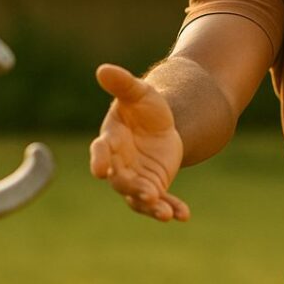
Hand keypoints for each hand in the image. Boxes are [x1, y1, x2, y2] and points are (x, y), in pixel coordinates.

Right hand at [89, 64, 189, 221]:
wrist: (161, 124)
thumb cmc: (144, 106)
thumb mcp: (139, 93)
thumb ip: (122, 84)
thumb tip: (102, 68)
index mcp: (110, 140)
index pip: (100, 152)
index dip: (99, 160)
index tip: (99, 170)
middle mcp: (119, 164)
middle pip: (121, 181)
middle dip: (132, 188)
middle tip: (147, 194)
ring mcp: (136, 178)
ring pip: (139, 197)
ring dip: (151, 205)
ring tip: (165, 214)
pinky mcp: (153, 186)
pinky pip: (160, 201)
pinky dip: (171, 208)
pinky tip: (184, 215)